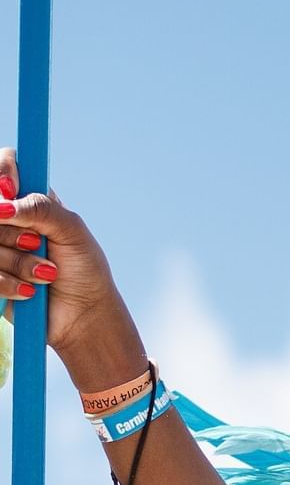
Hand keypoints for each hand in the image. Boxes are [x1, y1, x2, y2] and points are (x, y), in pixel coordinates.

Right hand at [0, 149, 144, 388]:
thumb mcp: (74, 233)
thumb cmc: (85, 272)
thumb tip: (4, 203)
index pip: (4, 166)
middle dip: (16, 232)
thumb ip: (43, 209)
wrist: (85, 318)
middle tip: (38, 244)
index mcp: (30, 201)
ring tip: (47, 274)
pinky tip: (31, 292)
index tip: (9, 190)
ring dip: (19, 261)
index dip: (1, 173)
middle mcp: (9, 219)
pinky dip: (9, 282)